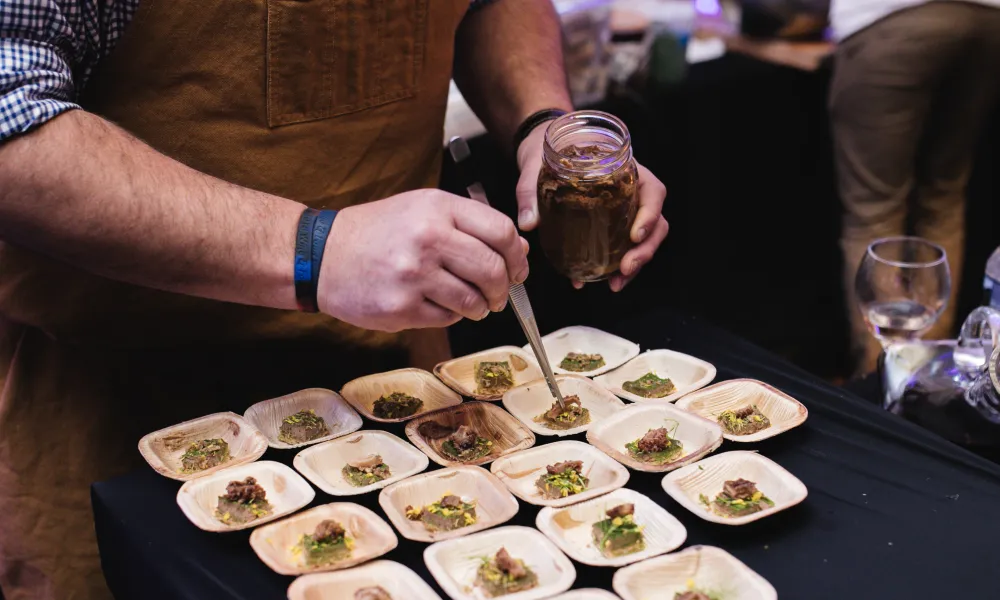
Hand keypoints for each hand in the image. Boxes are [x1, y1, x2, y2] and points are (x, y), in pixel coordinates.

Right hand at [318, 189, 528, 331]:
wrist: (321, 255)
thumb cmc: (378, 232)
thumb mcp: (423, 210)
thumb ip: (470, 225)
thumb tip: (518, 249)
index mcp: (437, 208)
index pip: (501, 232)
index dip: (517, 256)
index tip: (518, 269)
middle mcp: (427, 238)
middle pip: (493, 270)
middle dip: (504, 288)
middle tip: (499, 295)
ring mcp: (413, 275)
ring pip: (474, 300)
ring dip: (481, 307)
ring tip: (472, 303)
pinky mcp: (401, 307)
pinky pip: (447, 318)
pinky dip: (452, 316)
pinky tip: (438, 305)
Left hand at [514, 123, 668, 290]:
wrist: (540, 154)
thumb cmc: (548, 151)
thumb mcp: (536, 165)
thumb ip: (530, 192)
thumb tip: (528, 223)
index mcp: (625, 170)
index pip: (653, 192)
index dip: (650, 215)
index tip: (635, 235)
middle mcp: (631, 192)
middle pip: (655, 223)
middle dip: (644, 250)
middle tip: (625, 269)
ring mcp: (623, 211)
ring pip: (643, 240)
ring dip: (634, 264)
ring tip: (615, 283)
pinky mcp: (611, 226)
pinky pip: (621, 248)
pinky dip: (613, 267)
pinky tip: (597, 280)